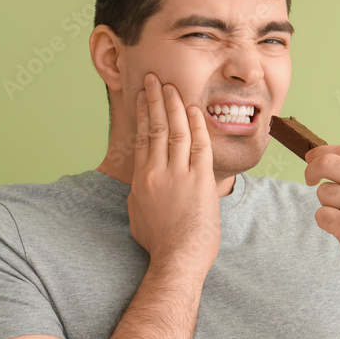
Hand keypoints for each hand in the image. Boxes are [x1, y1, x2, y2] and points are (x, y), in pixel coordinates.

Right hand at [128, 73, 219, 273]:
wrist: (177, 259)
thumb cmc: (159, 244)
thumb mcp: (139, 214)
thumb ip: (141, 192)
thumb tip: (142, 180)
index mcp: (142, 179)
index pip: (142, 138)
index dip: (143, 113)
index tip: (143, 96)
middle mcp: (158, 172)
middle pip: (156, 128)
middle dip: (156, 100)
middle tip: (154, 79)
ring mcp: (179, 175)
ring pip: (176, 131)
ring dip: (174, 106)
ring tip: (172, 87)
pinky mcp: (201, 181)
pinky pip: (199, 146)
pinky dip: (196, 125)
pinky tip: (194, 110)